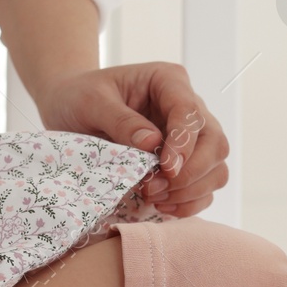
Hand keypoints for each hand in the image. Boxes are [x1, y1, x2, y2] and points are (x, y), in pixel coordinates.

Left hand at [34, 63, 229, 217]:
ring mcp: (190, 136)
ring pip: (216, 167)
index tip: (166, 169)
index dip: (183, 144)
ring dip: (190, 191)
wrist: (71, 107)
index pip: (190, 112)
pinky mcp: (185, 161)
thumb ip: (120, 120)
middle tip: (152, 189)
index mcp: (168, 81)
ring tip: (152, 196)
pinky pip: (204, 187)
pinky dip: (188, 202)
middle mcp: (187, 106)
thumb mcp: (91, 102)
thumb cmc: (80, 97)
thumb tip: (152, 144)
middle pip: (213, 143)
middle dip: (190, 173)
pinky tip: (161, 205)